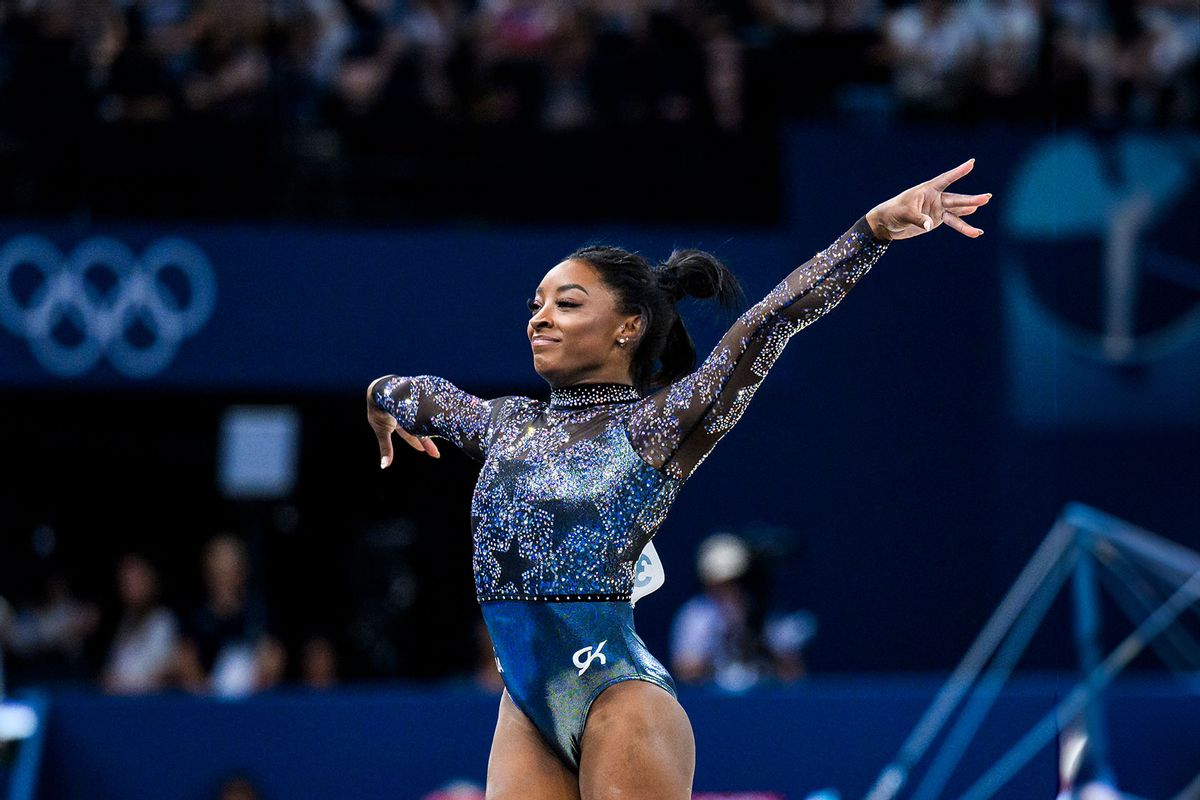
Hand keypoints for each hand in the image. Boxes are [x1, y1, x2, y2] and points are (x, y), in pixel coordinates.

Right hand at [367, 377, 440, 466]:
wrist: (379, 388)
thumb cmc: (378, 409)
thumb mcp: (383, 431)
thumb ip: (386, 448)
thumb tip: (384, 467)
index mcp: (400, 420)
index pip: (412, 434)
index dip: (420, 443)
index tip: (433, 453)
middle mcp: (406, 413)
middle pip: (419, 427)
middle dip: (427, 440)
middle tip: (438, 453)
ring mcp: (410, 402)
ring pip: (424, 416)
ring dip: (432, 425)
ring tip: (444, 431)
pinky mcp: (416, 392)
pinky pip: (427, 402)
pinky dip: (432, 408)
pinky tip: (441, 412)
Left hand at [866, 159, 990, 240]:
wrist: (886, 224)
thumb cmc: (892, 212)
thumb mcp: (904, 214)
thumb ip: (918, 219)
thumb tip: (930, 225)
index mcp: (927, 190)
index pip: (945, 179)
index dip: (958, 172)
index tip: (972, 162)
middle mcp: (935, 198)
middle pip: (956, 198)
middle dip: (971, 199)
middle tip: (987, 197)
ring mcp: (937, 209)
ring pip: (957, 210)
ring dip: (970, 209)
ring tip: (984, 206)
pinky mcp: (936, 220)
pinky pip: (953, 222)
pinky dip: (963, 226)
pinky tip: (975, 229)